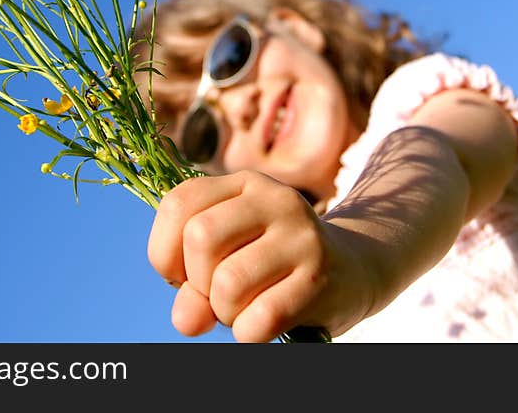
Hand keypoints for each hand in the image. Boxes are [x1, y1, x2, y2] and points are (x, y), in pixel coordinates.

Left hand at [147, 170, 370, 341]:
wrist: (353, 271)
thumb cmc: (273, 267)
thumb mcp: (227, 261)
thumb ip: (193, 284)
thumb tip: (185, 320)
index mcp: (244, 184)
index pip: (177, 205)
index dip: (164, 251)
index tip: (184, 274)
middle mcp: (275, 198)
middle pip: (200, 238)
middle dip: (197, 281)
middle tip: (220, 292)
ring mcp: (301, 235)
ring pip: (228, 283)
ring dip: (225, 311)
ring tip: (246, 307)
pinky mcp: (320, 276)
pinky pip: (261, 317)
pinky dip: (249, 332)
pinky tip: (264, 322)